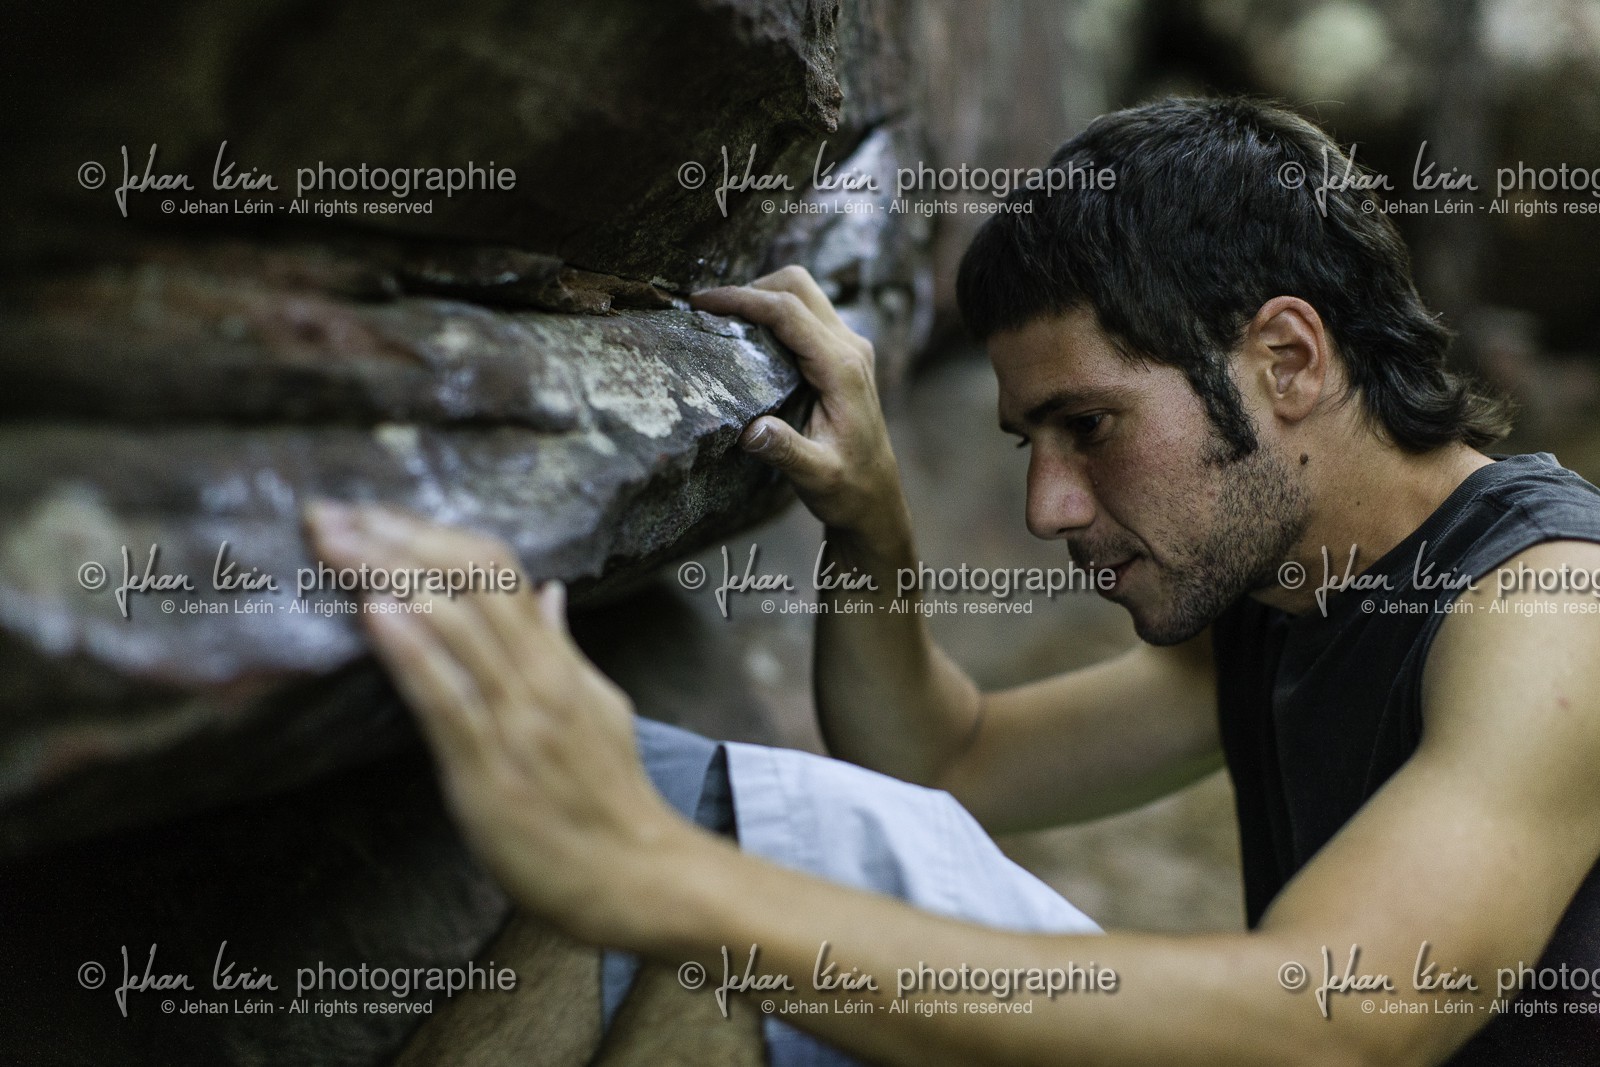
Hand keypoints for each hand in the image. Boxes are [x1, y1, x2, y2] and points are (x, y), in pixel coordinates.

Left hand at [302, 501, 694, 945]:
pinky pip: (447, 699)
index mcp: (556, 661)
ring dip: (388, 576)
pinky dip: (411, 651)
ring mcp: (514, 722)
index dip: (430, 534)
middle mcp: (536, 678)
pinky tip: (374, 612)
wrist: (636, 877)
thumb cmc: (609, 800)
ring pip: (453, 626)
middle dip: (394, 540)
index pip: (495, 569)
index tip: (373, 513)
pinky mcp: (489, 771)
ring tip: (334, 543)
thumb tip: (548, 591)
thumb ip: (563, 650)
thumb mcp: (598, 707)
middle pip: (467, 582)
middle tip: (330, 513)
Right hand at [692, 265, 910, 543]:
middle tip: (710, 313)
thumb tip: (750, 430)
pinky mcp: (842, 353)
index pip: (788, 312)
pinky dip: (774, 312)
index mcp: (842, 368)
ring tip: (724, 322)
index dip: (742, 299)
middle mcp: (850, 347)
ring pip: (803, 293)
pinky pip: (805, 313)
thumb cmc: (847, 488)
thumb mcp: (816, 476)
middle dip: (751, 289)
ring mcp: (849, 346)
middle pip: (798, 286)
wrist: (876, 497)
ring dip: (763, 296)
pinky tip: (749, 337)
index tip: (702, 303)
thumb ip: (786, 451)